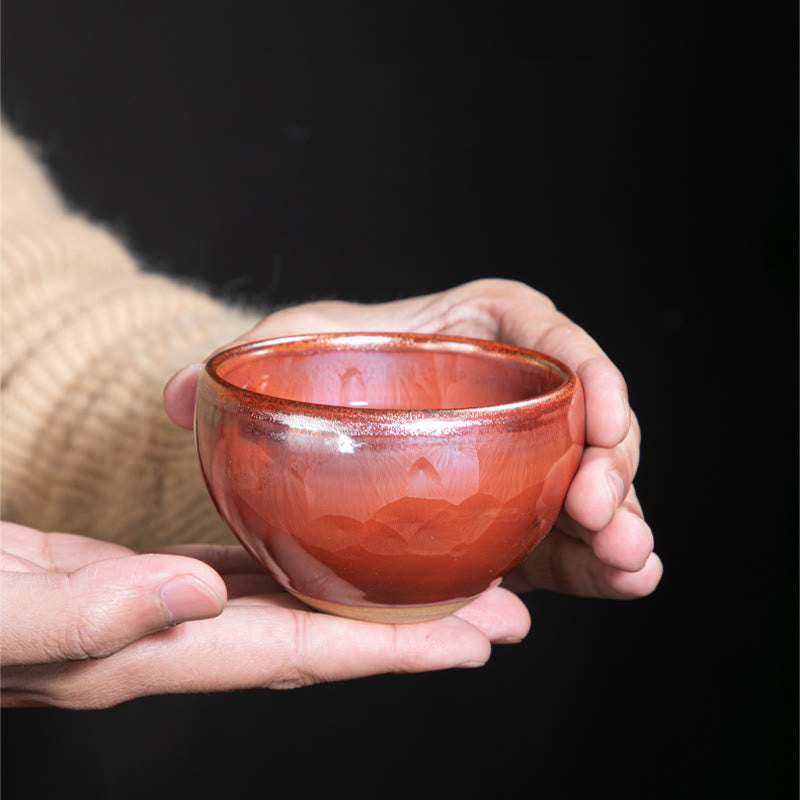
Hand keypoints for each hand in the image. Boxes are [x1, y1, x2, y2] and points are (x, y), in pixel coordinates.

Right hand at [1, 521, 527, 708]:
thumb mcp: (6, 609)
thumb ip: (95, 611)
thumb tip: (199, 596)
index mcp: (158, 654)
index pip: (305, 654)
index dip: (396, 649)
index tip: (478, 637)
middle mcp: (179, 642)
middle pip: (323, 641)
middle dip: (416, 633)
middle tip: (505, 614)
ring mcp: (167, 617)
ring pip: (295, 610)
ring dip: (373, 603)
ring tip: (447, 585)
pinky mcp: (146, 583)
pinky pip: (249, 578)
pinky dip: (301, 570)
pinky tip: (327, 551)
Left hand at [167, 278, 661, 599]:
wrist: (329, 428)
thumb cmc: (321, 377)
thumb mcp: (287, 356)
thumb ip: (242, 369)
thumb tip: (180, 398)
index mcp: (480, 332)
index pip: (552, 337)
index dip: (593, 371)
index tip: (601, 415)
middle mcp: (515, 396)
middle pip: (589, 419)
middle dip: (614, 463)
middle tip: (601, 507)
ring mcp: (525, 461)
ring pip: (593, 486)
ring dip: (623, 523)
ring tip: (630, 560)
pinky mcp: (522, 517)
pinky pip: (572, 538)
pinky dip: (603, 562)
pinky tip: (627, 582)